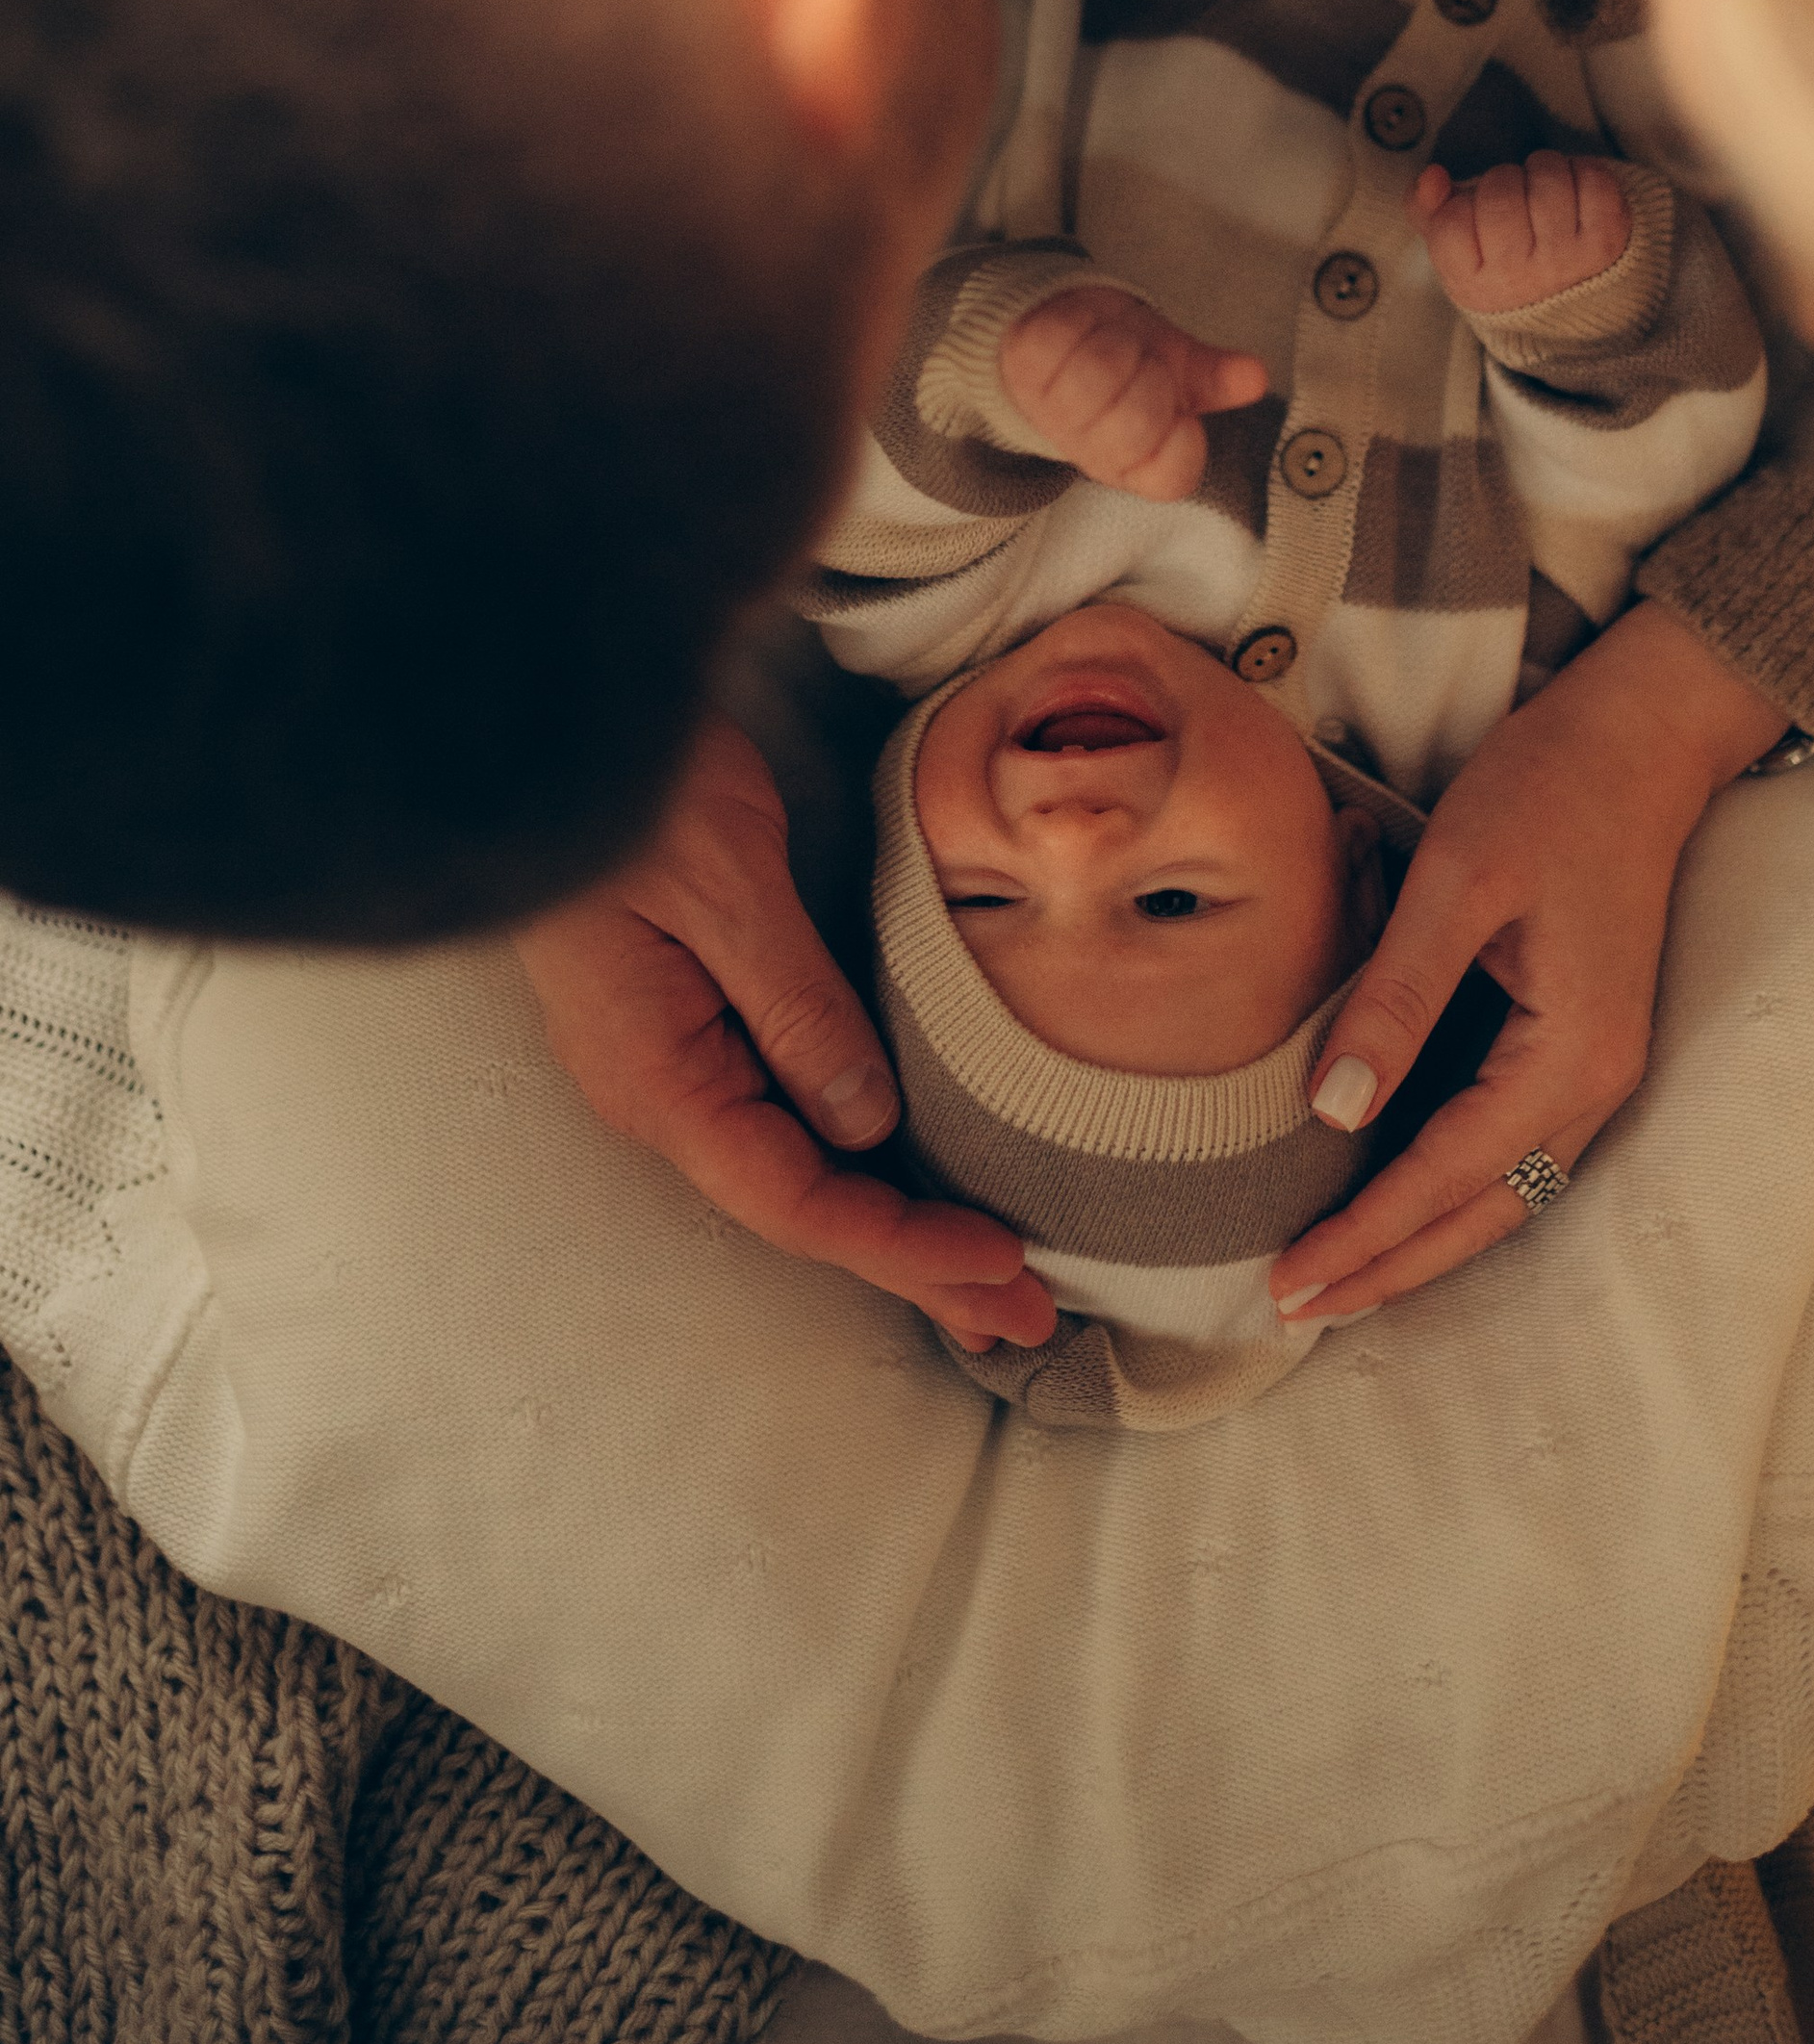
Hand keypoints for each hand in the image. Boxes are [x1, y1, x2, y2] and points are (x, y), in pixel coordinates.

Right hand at [514, 714, 1057, 1349]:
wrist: (553, 721)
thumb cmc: (635, 784)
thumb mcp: (728, 885)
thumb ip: (796, 1007)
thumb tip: (867, 1123)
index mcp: (660, 1077)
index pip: (795, 1198)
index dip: (902, 1243)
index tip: (1000, 1266)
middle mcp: (661, 1091)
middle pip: (804, 1207)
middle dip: (918, 1268)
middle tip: (1030, 1322)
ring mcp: (672, 1062)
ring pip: (801, 1171)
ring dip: (899, 1228)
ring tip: (996, 1286)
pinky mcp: (691, 1023)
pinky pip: (789, 1118)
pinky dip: (863, 1162)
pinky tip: (910, 1181)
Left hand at [998, 284, 1266, 500]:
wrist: (1066, 328)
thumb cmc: (1129, 358)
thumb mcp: (1179, 370)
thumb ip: (1215, 377)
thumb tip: (1255, 376)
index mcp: (1136, 461)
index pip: (1171, 474)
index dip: (1182, 437)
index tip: (1178, 410)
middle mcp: (1089, 447)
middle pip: (1137, 419)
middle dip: (1150, 376)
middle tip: (1140, 365)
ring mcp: (1049, 408)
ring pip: (1100, 371)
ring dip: (1118, 343)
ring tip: (1110, 344)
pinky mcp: (1022, 364)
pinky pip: (1061, 337)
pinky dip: (1081, 320)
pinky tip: (1080, 329)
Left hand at [1268, 604, 1781, 1322]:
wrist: (1641, 734)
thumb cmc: (1550, 789)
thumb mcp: (1460, 881)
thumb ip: (1398, 999)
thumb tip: (1330, 1110)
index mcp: (1572, 1052)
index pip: (1449, 1173)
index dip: (1368, 1234)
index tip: (1291, 1281)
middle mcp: (1599, 1079)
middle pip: (1486, 1210)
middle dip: (1393, 1264)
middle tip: (1298, 1306)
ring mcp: (1600, 1063)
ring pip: (1506, 1188)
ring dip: (1425, 1236)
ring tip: (1340, 1274)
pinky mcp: (1584, 1036)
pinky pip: (1515, 1144)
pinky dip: (1455, 1185)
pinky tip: (1403, 1192)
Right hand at [1412, 150, 1629, 318]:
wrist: (1570, 302)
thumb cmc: (1502, 261)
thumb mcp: (1455, 247)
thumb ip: (1426, 209)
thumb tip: (1434, 175)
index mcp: (1473, 283)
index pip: (1452, 222)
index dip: (1462, 204)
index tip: (1475, 214)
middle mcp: (1520, 278)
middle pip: (1500, 197)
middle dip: (1503, 180)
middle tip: (1512, 196)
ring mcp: (1567, 260)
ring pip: (1547, 180)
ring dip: (1543, 168)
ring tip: (1542, 188)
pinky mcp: (1607, 240)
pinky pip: (1592, 178)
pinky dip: (1582, 170)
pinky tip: (1574, 190)